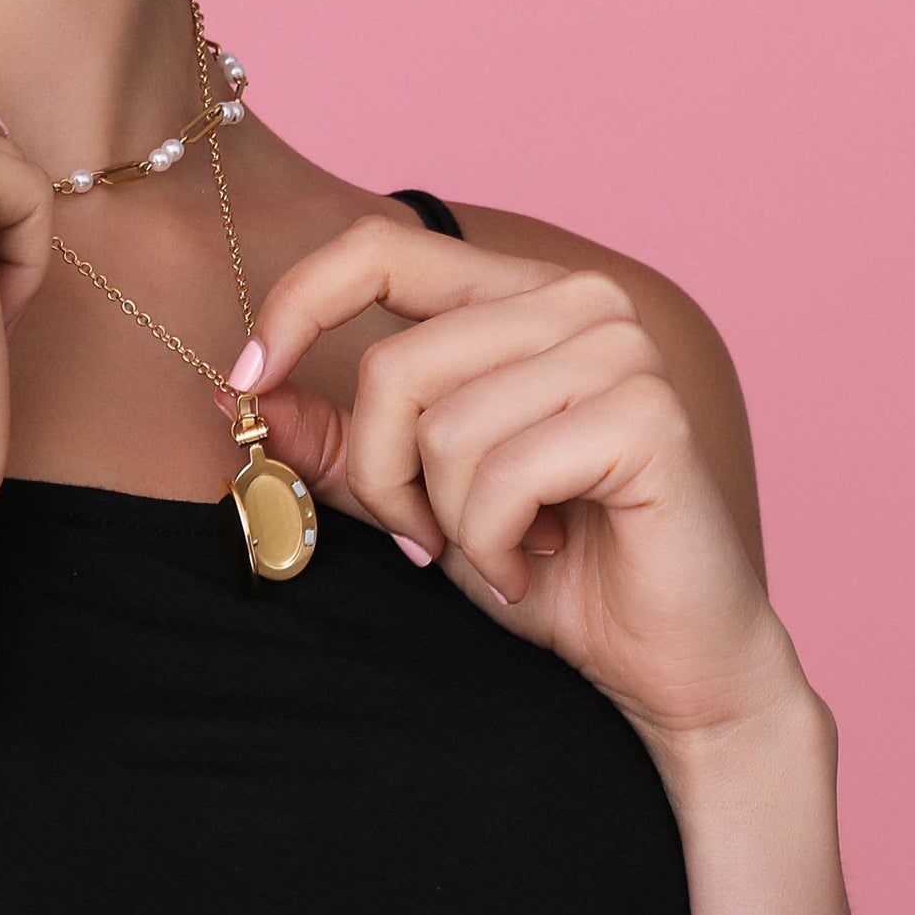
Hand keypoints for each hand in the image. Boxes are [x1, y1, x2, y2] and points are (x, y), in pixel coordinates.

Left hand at [225, 213, 805, 748]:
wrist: (670, 665)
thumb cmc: (546, 568)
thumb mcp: (415, 496)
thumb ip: (339, 439)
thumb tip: (245, 395)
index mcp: (519, 292)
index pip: (380, 248)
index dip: (297, 305)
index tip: (245, 381)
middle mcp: (578, 299)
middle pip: (398, 366)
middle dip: (382, 474)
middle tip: (424, 536)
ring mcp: (622, 350)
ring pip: (444, 426)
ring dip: (447, 518)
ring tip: (501, 550)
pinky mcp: (648, 417)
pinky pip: (502, 476)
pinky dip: (493, 546)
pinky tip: (534, 566)